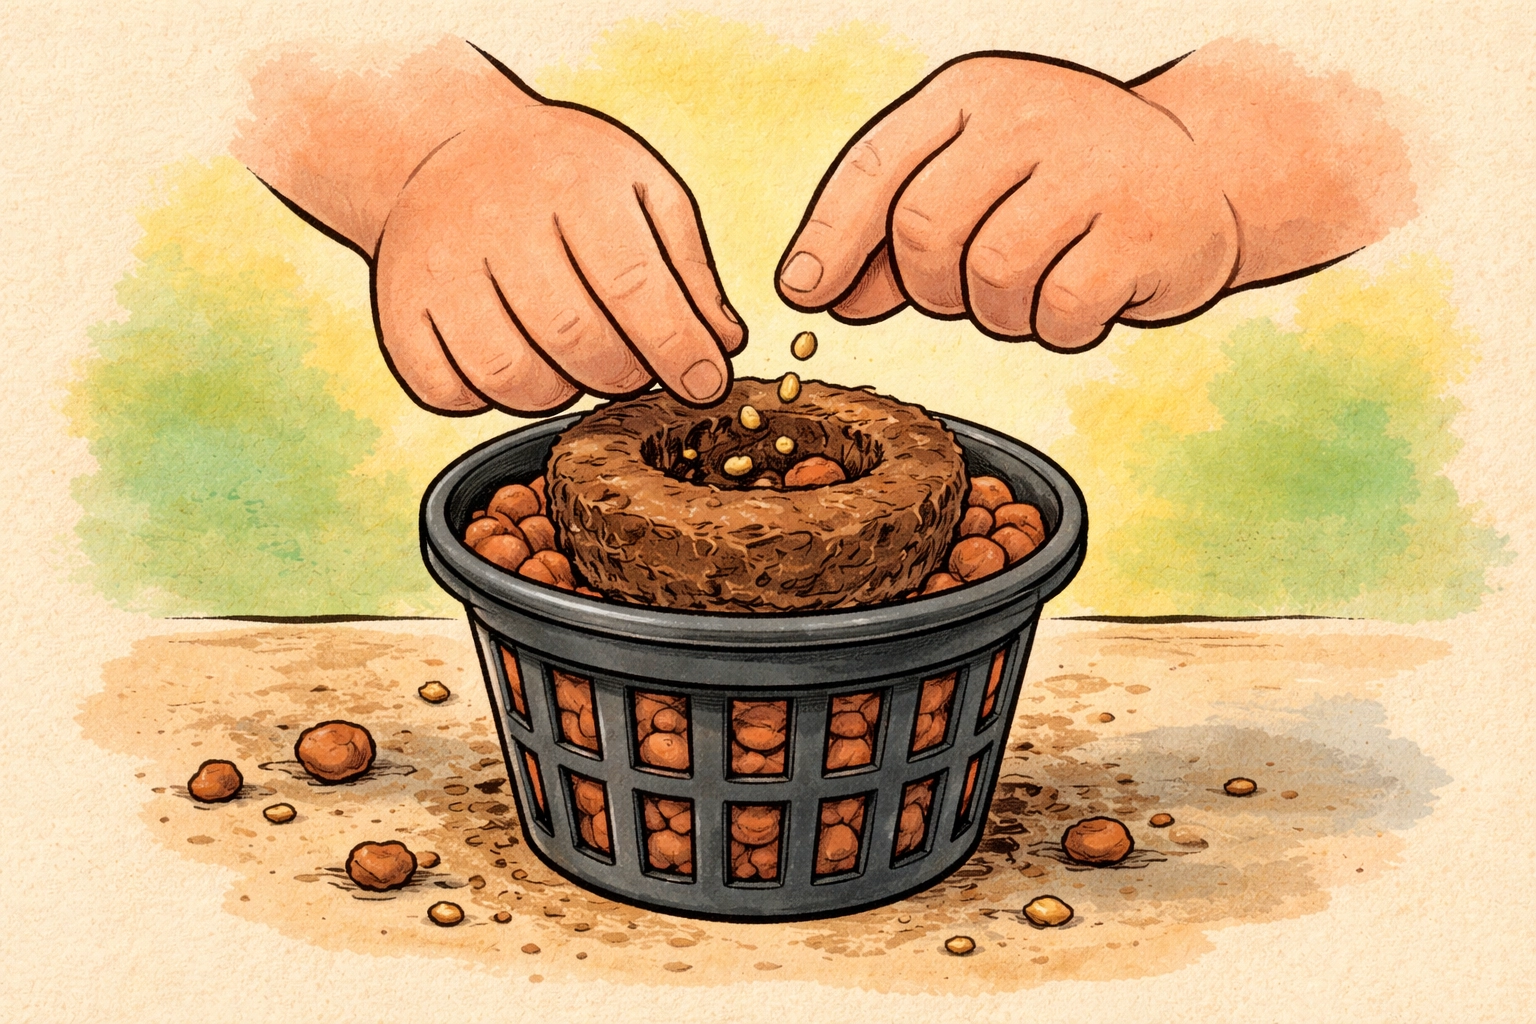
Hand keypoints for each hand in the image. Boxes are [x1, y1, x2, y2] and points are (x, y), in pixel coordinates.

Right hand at [237, 40, 742, 413]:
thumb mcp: (642, 191)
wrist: (444, 145)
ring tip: (572, 362)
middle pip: (574, 339)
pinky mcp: (397, 307)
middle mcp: (494, 220)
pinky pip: (447, 392)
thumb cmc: (563, 176)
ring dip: (558, 391)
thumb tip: (721, 346)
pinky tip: (513, 362)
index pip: (633, 286)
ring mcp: (437, 266)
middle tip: (632, 367)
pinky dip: (487, 399)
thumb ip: (690, 270)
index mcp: (569, 183)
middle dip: (622, 374)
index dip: (677, 350)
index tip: (705, 384)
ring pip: (510, 378)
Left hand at [777, 45, 1412, 348]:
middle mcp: (1030, 118)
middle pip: (924, 231)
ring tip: (1036, 286)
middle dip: (931, 286)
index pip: (878, 165)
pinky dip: (1056, 328)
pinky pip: (1057, 313)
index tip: (805, 294)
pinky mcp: (1143, 231)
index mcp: (975, 95)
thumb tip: (819, 295)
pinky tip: (1083, 297)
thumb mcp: (976, 180)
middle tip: (967, 290)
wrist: (1205, 167)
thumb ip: (894, 232)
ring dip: (999, 312)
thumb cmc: (1066, 180)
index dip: (830, 238)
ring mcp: (1093, 170)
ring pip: (990, 278)